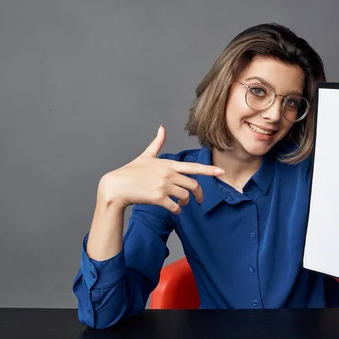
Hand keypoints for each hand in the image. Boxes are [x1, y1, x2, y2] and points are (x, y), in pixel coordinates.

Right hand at [98, 125, 224, 213]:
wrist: (116, 186)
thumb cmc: (131, 171)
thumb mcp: (145, 155)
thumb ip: (157, 143)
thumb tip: (162, 128)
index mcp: (168, 164)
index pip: (193, 167)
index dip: (208, 170)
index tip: (221, 172)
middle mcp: (168, 174)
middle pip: (193, 185)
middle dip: (198, 194)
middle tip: (198, 199)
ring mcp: (163, 186)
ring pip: (185, 197)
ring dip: (185, 203)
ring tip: (180, 203)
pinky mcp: (158, 198)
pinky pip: (175, 207)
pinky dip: (176, 210)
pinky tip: (173, 209)